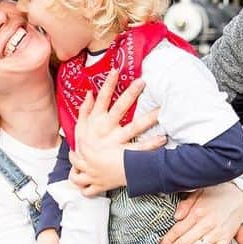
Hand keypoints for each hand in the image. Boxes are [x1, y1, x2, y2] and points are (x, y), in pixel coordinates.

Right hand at [69, 69, 164, 196]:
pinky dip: (151, 144)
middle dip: (130, 94)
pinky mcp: (122, 156)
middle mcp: (105, 130)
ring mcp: (114, 143)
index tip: (116, 70)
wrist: (83, 173)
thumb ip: (84, 110)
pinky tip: (162, 138)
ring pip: (132, 128)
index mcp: (95, 122)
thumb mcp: (79, 129)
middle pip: (119, 109)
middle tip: (142, 81)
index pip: (102, 98)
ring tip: (161, 110)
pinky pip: (138, 149)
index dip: (108, 84)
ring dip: (147, 119)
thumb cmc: (83, 148)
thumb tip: (90, 92)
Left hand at [159, 183, 242, 243]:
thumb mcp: (199, 192)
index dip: (167, 240)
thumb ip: (186, 204)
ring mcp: (217, 233)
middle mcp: (206, 224)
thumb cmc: (218, 194)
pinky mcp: (226, 240)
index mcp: (197, 212)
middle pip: (184, 242)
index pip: (177, 230)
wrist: (241, 197)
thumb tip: (176, 217)